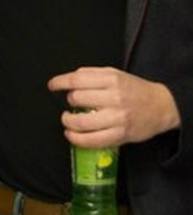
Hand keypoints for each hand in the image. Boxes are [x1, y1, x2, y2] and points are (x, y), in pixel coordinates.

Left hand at [48, 66, 180, 146]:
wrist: (161, 106)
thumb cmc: (135, 90)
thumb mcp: (116, 74)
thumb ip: (93, 74)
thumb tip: (70, 79)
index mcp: (112, 79)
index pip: (77, 79)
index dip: (60, 82)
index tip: (53, 85)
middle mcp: (114, 98)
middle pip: (76, 99)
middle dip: (69, 101)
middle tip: (72, 103)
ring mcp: (117, 118)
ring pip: (80, 122)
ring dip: (67, 122)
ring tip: (67, 120)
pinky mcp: (119, 135)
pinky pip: (91, 140)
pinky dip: (76, 139)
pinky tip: (72, 135)